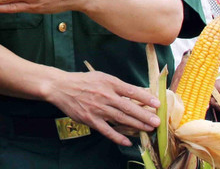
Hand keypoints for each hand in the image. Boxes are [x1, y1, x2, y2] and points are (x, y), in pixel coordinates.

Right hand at [46, 69, 160, 146]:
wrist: (61, 87)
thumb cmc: (84, 81)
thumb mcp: (102, 77)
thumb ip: (118, 85)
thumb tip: (137, 93)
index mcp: (109, 82)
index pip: (131, 91)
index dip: (145, 98)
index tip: (157, 104)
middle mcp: (104, 96)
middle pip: (128, 107)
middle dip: (144, 115)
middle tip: (157, 122)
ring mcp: (97, 109)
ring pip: (120, 119)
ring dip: (136, 125)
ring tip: (149, 129)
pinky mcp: (90, 119)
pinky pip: (106, 130)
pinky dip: (117, 137)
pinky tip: (128, 142)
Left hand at [212, 78, 219, 111]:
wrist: (211, 77)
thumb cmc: (219, 81)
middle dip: (219, 105)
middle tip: (214, 100)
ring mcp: (219, 100)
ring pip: (217, 106)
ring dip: (213, 103)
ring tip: (211, 97)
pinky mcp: (213, 100)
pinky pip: (212, 104)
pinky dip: (209, 102)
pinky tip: (208, 99)